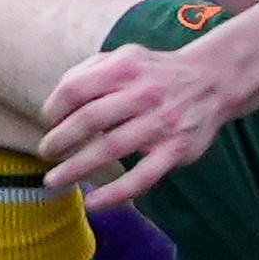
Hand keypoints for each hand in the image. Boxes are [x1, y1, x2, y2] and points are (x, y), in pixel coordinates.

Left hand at [41, 38, 236, 211]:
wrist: (212, 81)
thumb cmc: (155, 74)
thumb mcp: (125, 57)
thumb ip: (90, 72)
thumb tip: (56, 104)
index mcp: (125, 68)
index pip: (76, 89)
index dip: (54, 108)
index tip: (48, 123)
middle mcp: (144, 93)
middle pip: (90, 118)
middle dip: (60, 140)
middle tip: (46, 153)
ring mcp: (162, 122)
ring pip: (111, 148)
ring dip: (77, 168)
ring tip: (55, 180)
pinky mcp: (176, 150)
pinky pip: (142, 177)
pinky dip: (115, 193)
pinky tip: (93, 202)